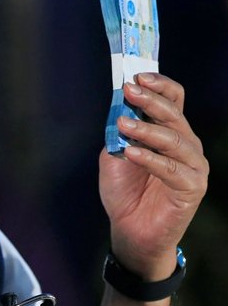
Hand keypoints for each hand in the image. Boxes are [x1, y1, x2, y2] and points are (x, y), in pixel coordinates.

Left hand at [99, 72, 207, 278]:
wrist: (129, 229)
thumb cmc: (124, 190)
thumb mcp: (113, 153)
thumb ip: (118, 131)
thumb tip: (118, 106)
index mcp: (168, 132)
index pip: (174, 100)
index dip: (159, 85)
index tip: (137, 76)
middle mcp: (185, 144)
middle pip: (174, 114)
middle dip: (151, 100)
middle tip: (130, 91)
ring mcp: (192, 166)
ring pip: (175, 139)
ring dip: (147, 129)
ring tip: (124, 125)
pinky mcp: (192, 188)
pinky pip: (173, 169)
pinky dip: (151, 159)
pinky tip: (132, 153)